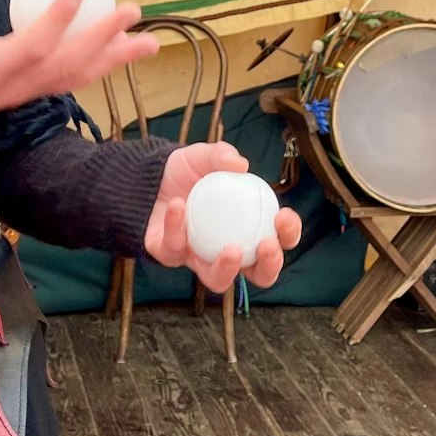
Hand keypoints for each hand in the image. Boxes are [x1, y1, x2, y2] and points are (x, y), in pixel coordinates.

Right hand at [0, 0, 158, 117]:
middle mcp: (18, 84)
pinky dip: (99, 66)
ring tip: (150, 43)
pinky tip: (119, 52)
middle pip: (70, 64)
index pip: (35, 44)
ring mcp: (27, 91)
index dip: (59, 17)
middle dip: (105, 37)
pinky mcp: (31, 92)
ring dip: (115, 59)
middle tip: (134, 10)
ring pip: (78, 77)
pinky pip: (72, 80)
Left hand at [144, 142, 302, 292]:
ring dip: (228, 269)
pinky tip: (178, 205)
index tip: (283, 216)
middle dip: (270, 266)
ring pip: (218, 280)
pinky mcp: (170, 256)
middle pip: (259, 273)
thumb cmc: (186, 171)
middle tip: (268, 245)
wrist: (147, 176)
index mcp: (246, 226)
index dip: (288, 233)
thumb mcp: (205, 157)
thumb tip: (240, 164)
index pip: (278, 238)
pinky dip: (177, 226)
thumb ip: (221, 155)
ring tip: (232, 250)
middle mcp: (227, 248)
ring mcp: (199, 257)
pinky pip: (175, 249)